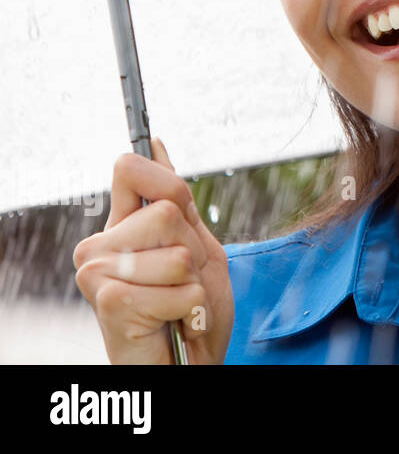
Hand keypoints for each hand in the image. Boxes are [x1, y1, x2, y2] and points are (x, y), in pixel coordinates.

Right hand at [73, 138, 233, 363]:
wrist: (186, 362)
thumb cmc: (189, 309)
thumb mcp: (195, 243)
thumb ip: (174, 197)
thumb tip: (153, 141)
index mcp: (118, 226)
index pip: (133, 169)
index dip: (169, 188)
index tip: (180, 219)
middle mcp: (98, 245)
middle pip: (167, 210)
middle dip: (192, 250)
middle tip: (181, 281)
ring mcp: (96, 273)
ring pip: (176, 252)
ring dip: (192, 283)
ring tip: (175, 304)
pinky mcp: (108, 301)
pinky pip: (177, 287)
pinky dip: (188, 307)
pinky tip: (169, 322)